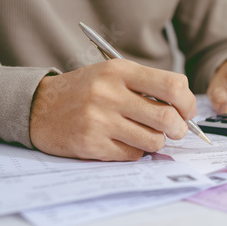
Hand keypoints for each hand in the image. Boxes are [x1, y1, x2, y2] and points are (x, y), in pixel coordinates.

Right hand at [30, 59, 196, 160]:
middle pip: (168, 118)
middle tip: (175, 130)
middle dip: (180, 129)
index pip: (173, 85)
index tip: (186, 111)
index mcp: (119, 71)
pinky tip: (122, 141)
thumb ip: (148, 87)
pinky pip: (133, 154)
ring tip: (144, 134)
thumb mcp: (112, 75)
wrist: (39, 107)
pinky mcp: (92, 144)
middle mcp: (110, 94)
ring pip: (154, 141)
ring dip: (156, 141)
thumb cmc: (84, 91)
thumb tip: (185, 111)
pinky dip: (135, 151)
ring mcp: (99, 120)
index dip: (187, 102)